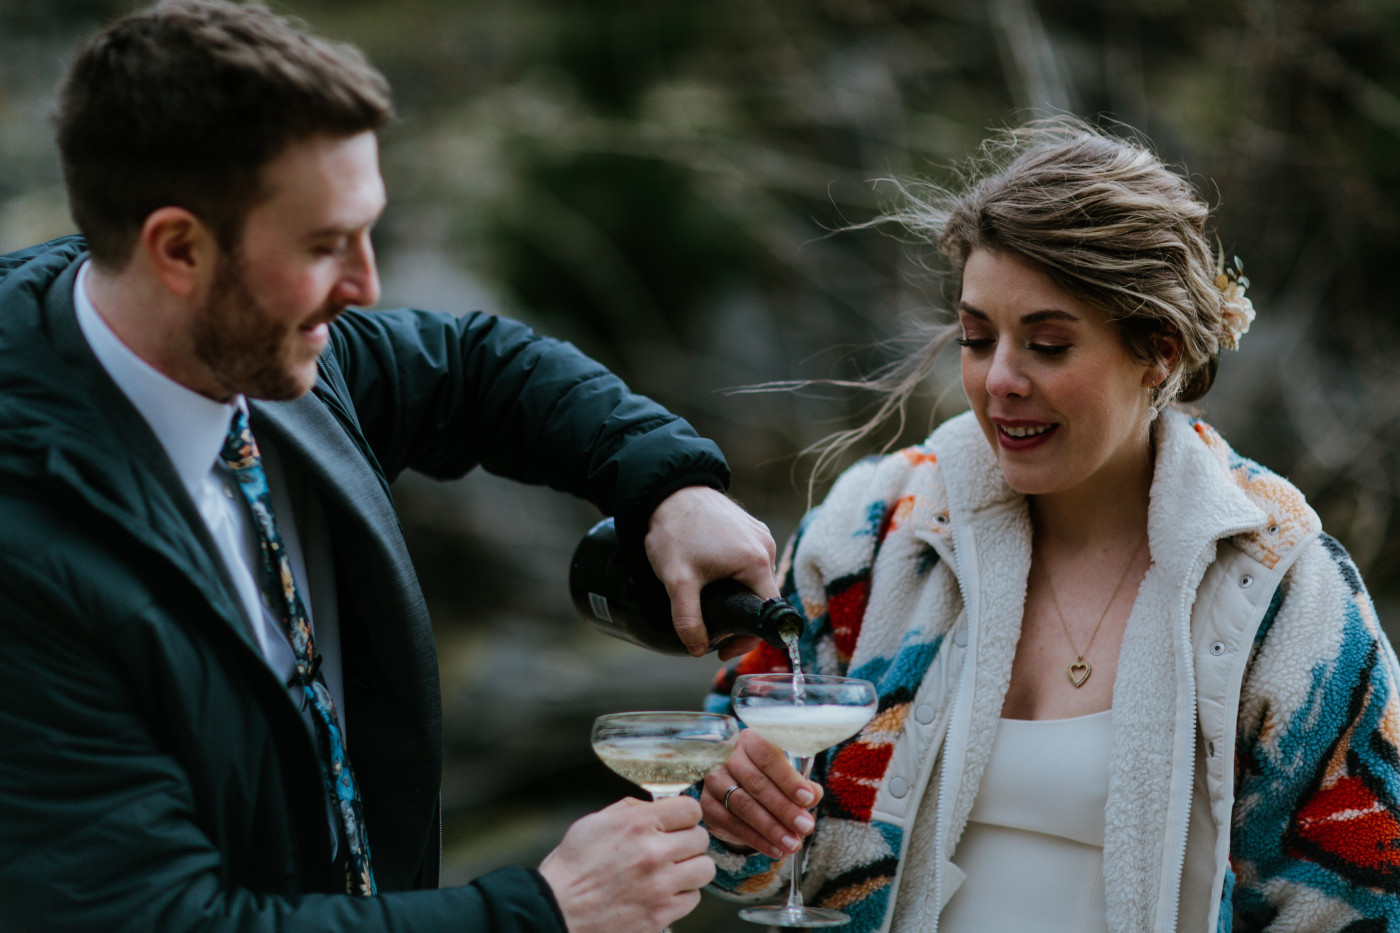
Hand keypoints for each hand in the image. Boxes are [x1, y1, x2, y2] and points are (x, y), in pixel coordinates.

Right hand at [538, 797, 714, 932]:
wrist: (556, 910)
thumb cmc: (571, 867)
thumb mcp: (594, 822)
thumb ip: (630, 810)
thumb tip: (656, 806)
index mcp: (637, 824)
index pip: (690, 808)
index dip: (683, 814)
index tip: (677, 821)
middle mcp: (654, 853)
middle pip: (700, 838)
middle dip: (688, 840)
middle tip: (673, 847)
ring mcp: (660, 886)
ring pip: (704, 869)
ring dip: (691, 868)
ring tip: (673, 870)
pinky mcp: (661, 914)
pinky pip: (693, 898)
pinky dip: (682, 895)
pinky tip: (663, 892)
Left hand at [645, 486, 777, 657]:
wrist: (670, 490)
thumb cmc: (676, 530)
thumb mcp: (678, 580)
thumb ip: (688, 619)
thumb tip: (697, 649)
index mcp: (757, 562)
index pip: (768, 613)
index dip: (748, 637)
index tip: (725, 647)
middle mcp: (766, 547)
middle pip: (763, 598)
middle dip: (740, 619)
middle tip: (713, 632)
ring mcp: (760, 535)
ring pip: (756, 580)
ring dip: (739, 597)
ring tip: (712, 605)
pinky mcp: (750, 528)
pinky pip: (751, 562)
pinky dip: (737, 577)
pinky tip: (715, 581)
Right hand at [699, 728, 822, 857]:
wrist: (736, 791)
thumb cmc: (768, 778)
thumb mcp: (786, 776)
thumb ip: (801, 784)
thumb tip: (813, 795)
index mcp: (750, 741)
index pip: (769, 756)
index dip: (789, 778)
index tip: (808, 798)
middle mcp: (727, 757)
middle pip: (757, 783)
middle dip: (784, 808)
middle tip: (806, 827)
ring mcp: (713, 781)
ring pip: (744, 806)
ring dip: (772, 828)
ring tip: (793, 844)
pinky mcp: (707, 805)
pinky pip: (732, 824)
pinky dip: (756, 839)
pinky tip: (775, 849)